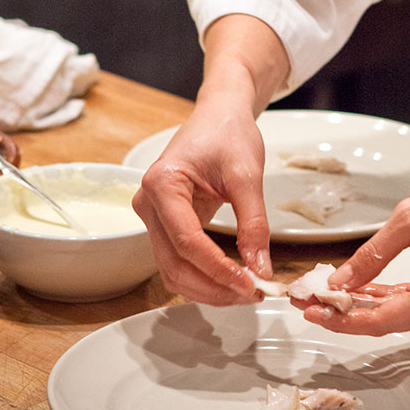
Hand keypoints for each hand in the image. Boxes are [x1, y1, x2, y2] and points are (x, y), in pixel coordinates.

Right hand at [133, 97, 268, 304]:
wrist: (220, 115)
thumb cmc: (229, 133)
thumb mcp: (247, 175)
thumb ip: (254, 223)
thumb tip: (260, 267)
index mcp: (162, 183)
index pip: (187, 241)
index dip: (218, 269)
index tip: (249, 284)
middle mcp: (148, 203)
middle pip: (174, 263)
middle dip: (213, 286)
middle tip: (252, 294)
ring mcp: (153, 215)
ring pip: (173, 269)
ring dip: (208, 287)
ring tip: (245, 291)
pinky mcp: (165, 223)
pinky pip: (179, 260)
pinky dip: (204, 275)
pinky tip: (232, 280)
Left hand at [300, 124, 409, 336]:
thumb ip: (372, 255)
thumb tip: (339, 281)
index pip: (379, 319)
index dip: (340, 318)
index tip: (309, 309)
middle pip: (385, 322)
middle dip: (343, 313)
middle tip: (306, 301)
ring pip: (396, 314)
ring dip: (360, 306)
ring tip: (323, 294)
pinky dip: (382, 297)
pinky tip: (356, 289)